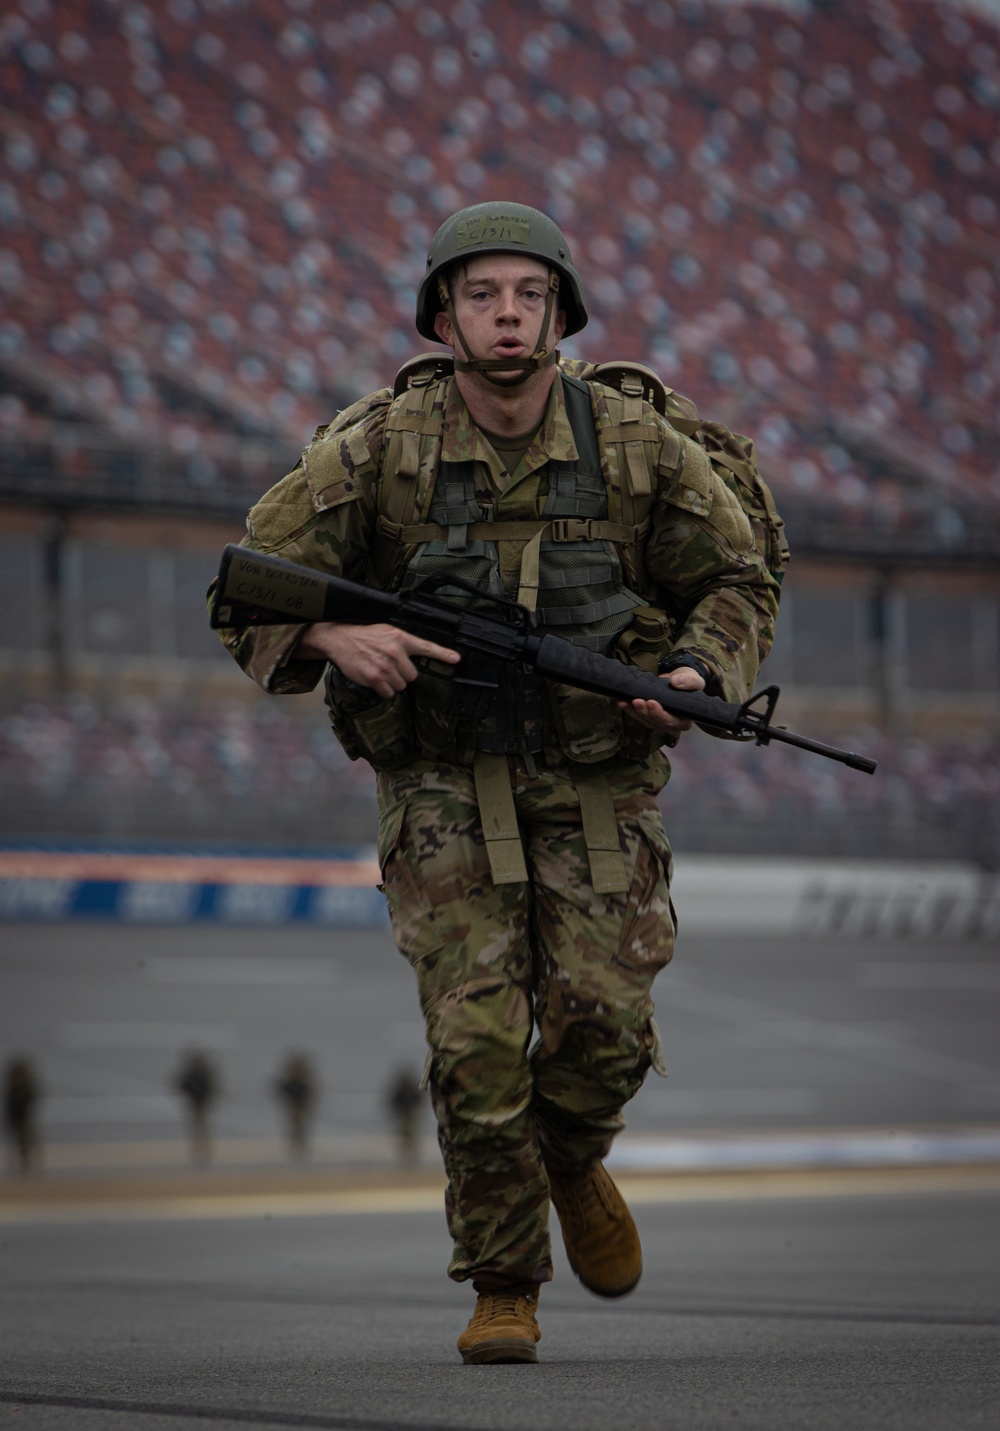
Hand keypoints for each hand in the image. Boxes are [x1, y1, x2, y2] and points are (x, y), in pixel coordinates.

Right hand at [295, 622, 460, 698]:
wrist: (339, 638)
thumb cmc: (364, 636)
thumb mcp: (386, 631)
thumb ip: (402, 643)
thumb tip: (414, 655)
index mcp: (400, 638)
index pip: (426, 647)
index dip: (443, 654)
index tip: (456, 660)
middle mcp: (395, 651)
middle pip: (412, 676)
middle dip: (402, 675)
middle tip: (389, 666)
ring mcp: (385, 666)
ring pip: (401, 686)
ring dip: (392, 683)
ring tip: (379, 670)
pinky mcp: (374, 678)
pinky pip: (388, 693)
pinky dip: (383, 690)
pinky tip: (374, 678)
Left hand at [619, 665, 705, 737]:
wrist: (679, 679)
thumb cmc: (688, 681)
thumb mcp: (693, 679)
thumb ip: (688, 681)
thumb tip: (676, 681)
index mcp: (685, 719)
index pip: (673, 722)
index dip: (661, 714)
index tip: (652, 702)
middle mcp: (672, 725)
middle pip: (657, 723)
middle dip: (645, 713)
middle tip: (637, 701)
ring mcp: (659, 722)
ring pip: (646, 721)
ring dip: (635, 712)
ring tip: (626, 701)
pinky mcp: (649, 718)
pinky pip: (638, 717)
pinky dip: (629, 710)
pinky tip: (621, 702)